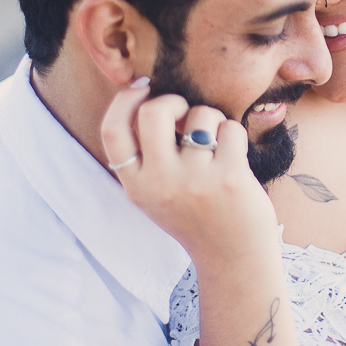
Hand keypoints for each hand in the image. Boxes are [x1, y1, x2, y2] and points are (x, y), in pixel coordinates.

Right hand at [100, 84, 279, 261]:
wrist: (232, 257)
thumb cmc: (195, 216)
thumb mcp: (154, 194)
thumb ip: (145, 157)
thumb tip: (146, 98)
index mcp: (136, 186)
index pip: (112, 130)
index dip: (124, 100)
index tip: (142, 88)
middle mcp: (160, 182)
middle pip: (154, 111)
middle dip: (173, 101)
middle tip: (185, 113)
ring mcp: (194, 179)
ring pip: (200, 115)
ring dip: (211, 120)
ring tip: (215, 145)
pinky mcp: (229, 176)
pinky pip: (230, 128)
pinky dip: (234, 134)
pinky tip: (233, 156)